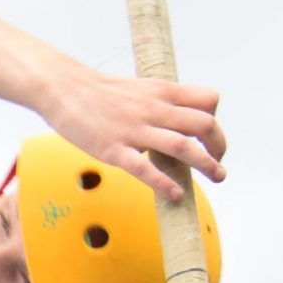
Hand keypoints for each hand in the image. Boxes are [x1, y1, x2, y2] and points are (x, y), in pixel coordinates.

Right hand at [39, 66, 226, 200]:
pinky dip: (165, 183)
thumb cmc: (98, 92)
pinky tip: (176, 194)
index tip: (208, 137)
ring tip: (217, 178)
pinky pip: (145, 169)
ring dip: (206, 164)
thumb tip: (172, 124)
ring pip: (182, 146)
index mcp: (162, 92)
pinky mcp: (113, 149)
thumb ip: (159, 105)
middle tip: (218, 164)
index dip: (215, 119)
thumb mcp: (138, 90)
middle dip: (219, 146)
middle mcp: (154, 109)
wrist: (64, 89)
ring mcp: (134, 130)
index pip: (208, 100)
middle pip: (204, 124)